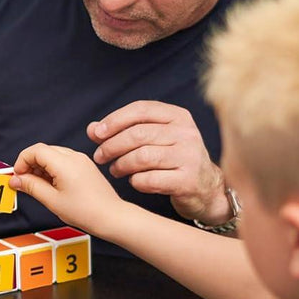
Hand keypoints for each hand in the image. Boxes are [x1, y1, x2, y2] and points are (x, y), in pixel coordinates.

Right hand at [10, 143, 126, 236]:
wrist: (111, 217)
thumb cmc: (86, 211)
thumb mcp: (52, 200)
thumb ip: (31, 187)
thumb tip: (15, 179)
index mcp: (64, 163)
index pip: (35, 150)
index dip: (22, 161)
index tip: (17, 176)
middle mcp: (74, 157)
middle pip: (43, 151)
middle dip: (30, 164)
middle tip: (24, 183)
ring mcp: (81, 160)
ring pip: (53, 155)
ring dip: (41, 167)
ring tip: (39, 187)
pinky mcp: (85, 166)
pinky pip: (63, 160)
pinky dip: (52, 169)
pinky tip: (52, 186)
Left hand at [89, 101, 228, 223]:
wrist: (206, 189)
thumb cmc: (173, 160)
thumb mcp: (154, 140)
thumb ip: (124, 131)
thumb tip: (92, 129)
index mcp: (178, 116)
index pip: (141, 110)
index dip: (114, 120)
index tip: (97, 133)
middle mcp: (187, 133)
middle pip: (138, 134)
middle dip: (112, 145)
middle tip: (100, 157)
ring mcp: (190, 157)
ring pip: (142, 157)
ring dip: (121, 165)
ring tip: (115, 170)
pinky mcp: (188, 181)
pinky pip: (150, 180)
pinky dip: (135, 181)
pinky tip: (134, 181)